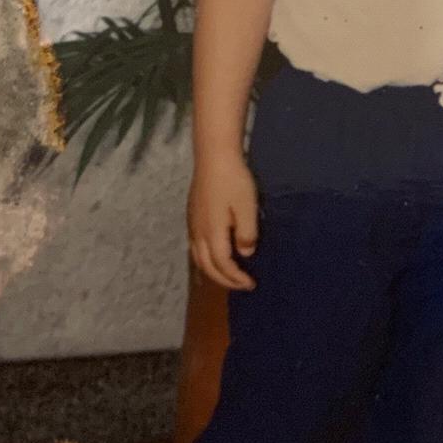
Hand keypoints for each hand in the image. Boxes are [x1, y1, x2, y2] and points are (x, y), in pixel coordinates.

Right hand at [188, 154, 259, 290]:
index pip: (222, 264)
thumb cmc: (234, 180)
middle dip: (224, 280)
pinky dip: (204, 260)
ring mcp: (192, 224)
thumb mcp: (247, 207)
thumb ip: (247, 234)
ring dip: (212, 272)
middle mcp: (198, 233)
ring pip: (198, 258)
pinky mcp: (192, 216)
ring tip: (227, 277)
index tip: (251, 284)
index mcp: (212, 233)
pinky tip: (212, 257)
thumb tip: (245, 254)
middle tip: (242, 285)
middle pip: (207, 266)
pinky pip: (195, 247)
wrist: (214, 156)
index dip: (236, 278)